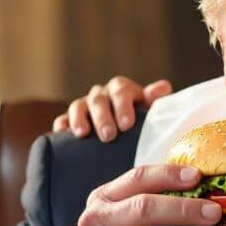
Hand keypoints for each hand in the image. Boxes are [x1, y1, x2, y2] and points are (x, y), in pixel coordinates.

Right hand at [52, 76, 172, 139]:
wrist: (124, 138)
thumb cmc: (141, 125)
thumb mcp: (150, 113)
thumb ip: (155, 101)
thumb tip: (163, 87)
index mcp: (123, 91)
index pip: (121, 89)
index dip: (123, 105)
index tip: (127, 125)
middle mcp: (103, 96)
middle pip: (98, 99)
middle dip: (103, 117)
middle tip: (109, 136)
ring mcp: (85, 107)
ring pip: (78, 106)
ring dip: (79, 118)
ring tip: (82, 134)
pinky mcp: (70, 120)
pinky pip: (62, 119)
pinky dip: (61, 125)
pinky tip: (61, 133)